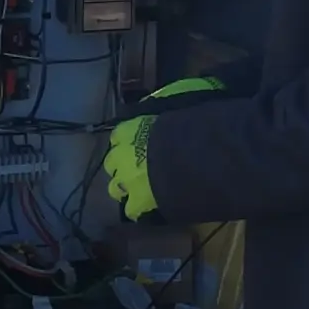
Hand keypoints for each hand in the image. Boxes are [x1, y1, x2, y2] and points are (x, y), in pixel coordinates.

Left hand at [101, 77, 225, 220]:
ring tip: (145, 190)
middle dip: (124, 166)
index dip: (128, 143)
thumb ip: (166, 103)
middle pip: (113, 163)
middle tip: (142, 169)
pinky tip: (152, 208)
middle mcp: (120, 154)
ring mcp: (127, 180)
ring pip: (116, 188)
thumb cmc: (190, 120)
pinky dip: (140, 209)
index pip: (119, 136)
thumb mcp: (179, 97)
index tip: (139, 146)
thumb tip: (164, 103)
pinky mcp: (140, 202)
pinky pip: (133, 210)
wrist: (195, 152)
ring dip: (127, 188)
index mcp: (127, 130)